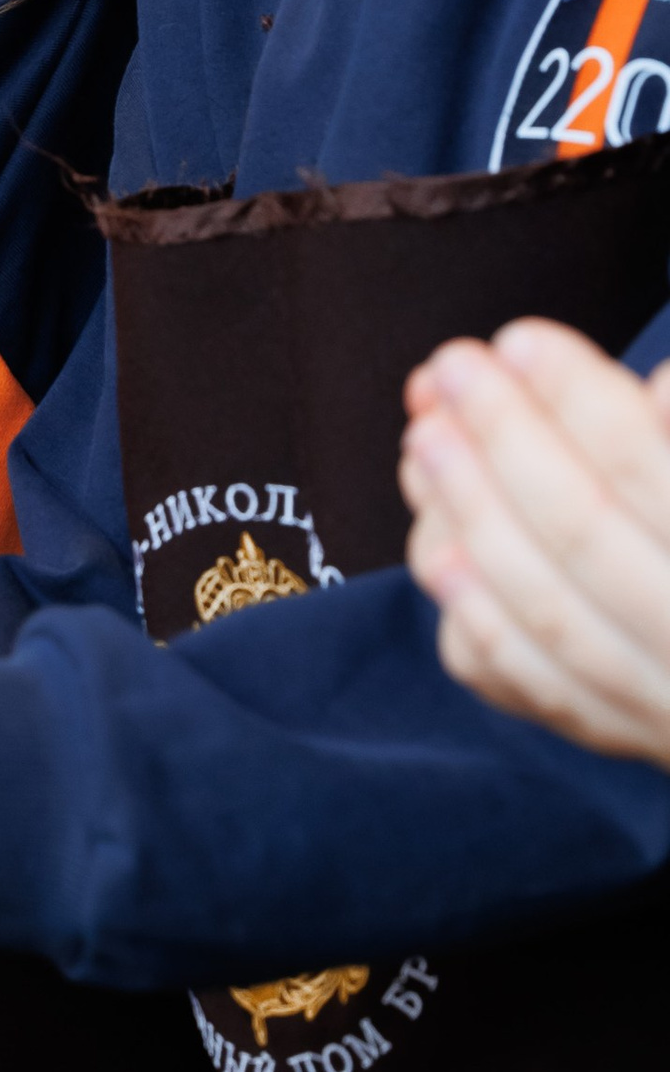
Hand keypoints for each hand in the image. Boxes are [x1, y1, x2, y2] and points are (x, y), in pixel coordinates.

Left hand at [402, 320, 669, 761]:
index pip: (643, 469)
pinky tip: (436, 553)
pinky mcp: (622, 731)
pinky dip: (478, 615)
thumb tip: (657, 387)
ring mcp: (662, 704)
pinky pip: (533, 682)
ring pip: (544, 609)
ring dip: (469, 516)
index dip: (578, 398)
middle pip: (581, 533)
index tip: (520, 340)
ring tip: (424, 440)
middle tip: (451, 370)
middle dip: (504, 441)